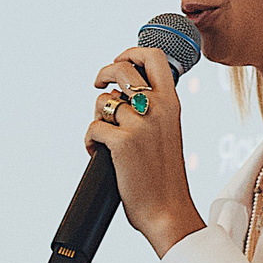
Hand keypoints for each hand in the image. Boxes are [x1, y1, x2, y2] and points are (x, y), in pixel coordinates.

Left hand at [84, 45, 204, 256]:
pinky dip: (90, 142)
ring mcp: (140, 124)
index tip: (120, 62)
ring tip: (105, 138)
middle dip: (103, 74)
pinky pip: (93, 128)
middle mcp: (158, 108)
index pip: (153, 57)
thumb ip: (152, 110)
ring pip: (103, 102)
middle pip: (122, 69)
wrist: (168, 210)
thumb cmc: (164, 176)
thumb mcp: (167, 132)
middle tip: (98, 85)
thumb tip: (117, 94)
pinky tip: (99, 154)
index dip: (131, 52)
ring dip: (98, 118)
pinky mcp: (122, 143)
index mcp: (172, 103)